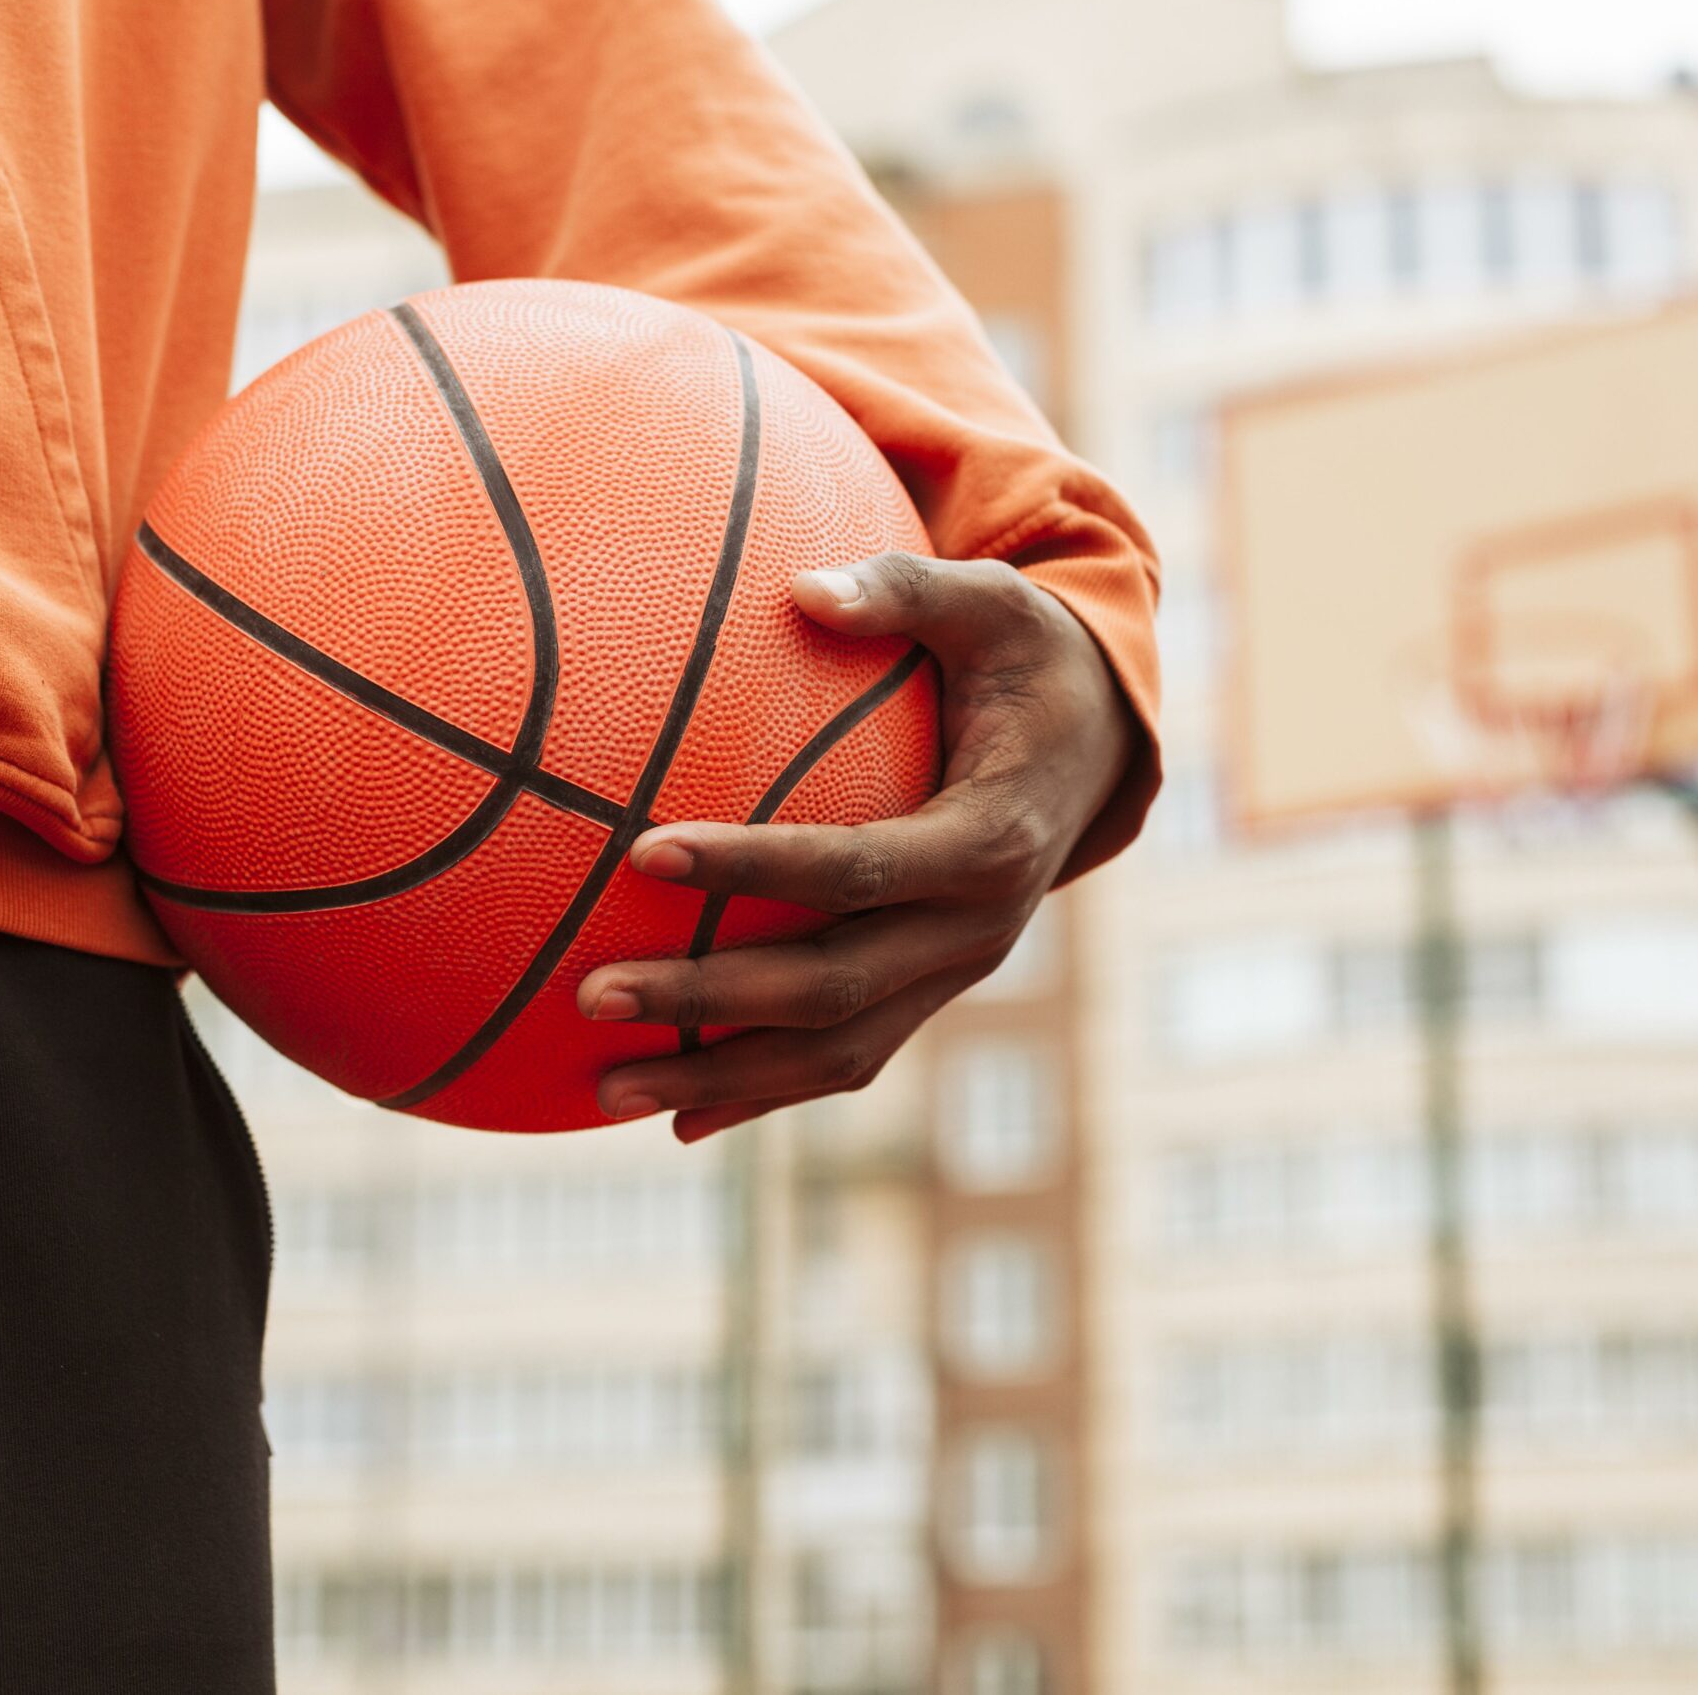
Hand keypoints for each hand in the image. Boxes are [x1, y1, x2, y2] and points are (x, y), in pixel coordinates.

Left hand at [578, 551, 1132, 1142]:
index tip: (642, 852)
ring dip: (721, 1074)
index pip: (855, 868)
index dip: (752, 867)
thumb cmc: (1027, 658)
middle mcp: (977, 928)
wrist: (1105, 748)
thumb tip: (802, 586)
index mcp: (989, 840)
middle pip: (831, 987)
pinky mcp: (933, 992)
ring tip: (603, 1083)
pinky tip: (671, 1112)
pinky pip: (846, 1055)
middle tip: (592, 991)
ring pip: (834, 1051)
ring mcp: (956, 973)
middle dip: (709, 998)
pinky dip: (762, 1092)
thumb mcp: (991, 604)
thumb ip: (904, 590)